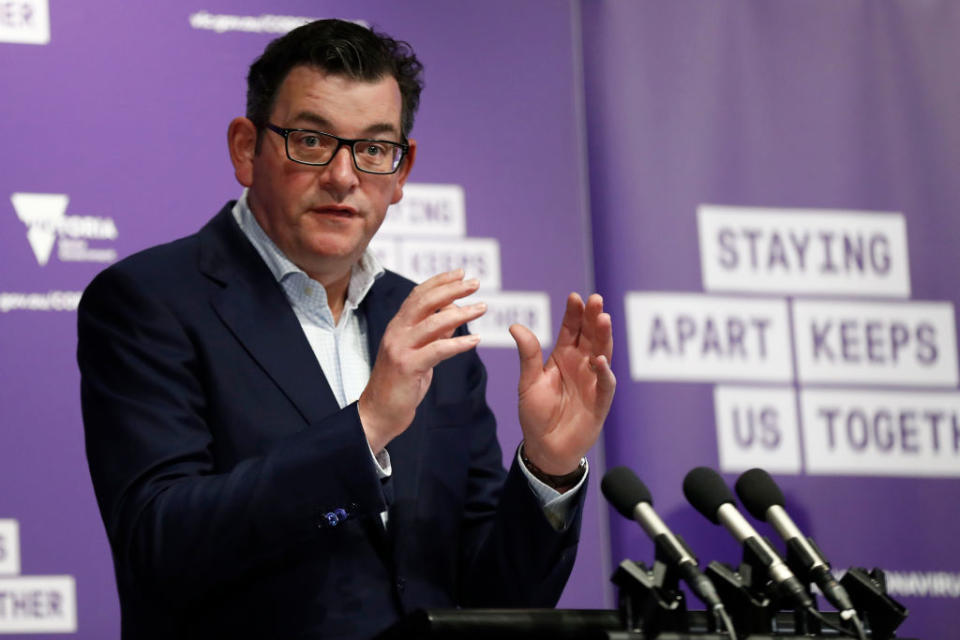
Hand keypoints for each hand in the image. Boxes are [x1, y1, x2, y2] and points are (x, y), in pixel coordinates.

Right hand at [359, 269, 485, 452]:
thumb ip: (433, 333)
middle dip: (452, 289)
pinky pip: (437, 350)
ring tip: (482, 308)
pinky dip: (458, 343)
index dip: (439, 281)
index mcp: (398, 326)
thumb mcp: (418, 353)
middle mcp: (396, 333)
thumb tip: (453, 313)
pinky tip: (476, 339)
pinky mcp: (408, 367)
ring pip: (433, 323)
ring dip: (461, 313)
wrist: (379, 414)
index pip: (418, 295)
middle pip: (425, 302)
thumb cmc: (400, 384)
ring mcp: (400, 349)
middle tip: (475, 283)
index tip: (460, 272)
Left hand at [510, 293, 614, 475]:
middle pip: (590, 336)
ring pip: (602, 354)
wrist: (544, 447)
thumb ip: (528, 355)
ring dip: (604, 337)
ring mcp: (592, 381)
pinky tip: (599, 360)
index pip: (571, 329)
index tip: (574, 297)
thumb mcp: (528, 382)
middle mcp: (581, 365)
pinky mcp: (599, 401)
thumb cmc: (536, 414)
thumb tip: (515, 326)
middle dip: (593, 318)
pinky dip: (604, 372)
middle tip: (595, 300)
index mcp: (563, 356)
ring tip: (603, 319)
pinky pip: (604, 384)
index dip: (574, 313)